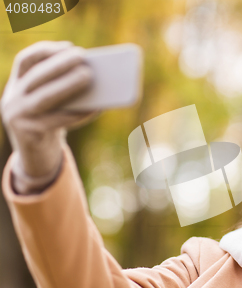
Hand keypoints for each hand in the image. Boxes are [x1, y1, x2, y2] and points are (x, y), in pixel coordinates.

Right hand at [1, 41, 98, 193]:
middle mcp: (12, 100)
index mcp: (16, 86)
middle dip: (60, 64)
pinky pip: (60, 121)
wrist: (35, 156)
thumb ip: (63, 90)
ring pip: (45, 97)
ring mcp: (18, 118)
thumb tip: (92, 76)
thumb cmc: (50, 122)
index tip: (69, 46)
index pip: (25, 61)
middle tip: (83, 57)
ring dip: (68, 84)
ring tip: (89, 76)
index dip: (46, 50)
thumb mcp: (50, 104)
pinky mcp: (30, 135)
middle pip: (36, 77)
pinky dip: (80, 113)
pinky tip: (97, 107)